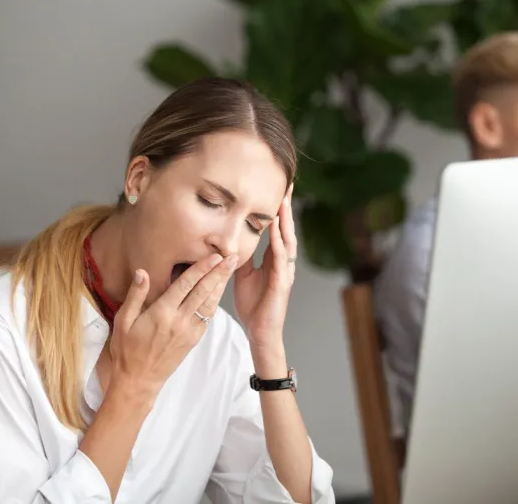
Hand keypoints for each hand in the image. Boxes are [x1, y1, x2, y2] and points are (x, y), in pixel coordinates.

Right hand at [110, 253, 237, 396]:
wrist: (139, 380)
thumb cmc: (127, 349)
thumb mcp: (123, 321)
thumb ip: (135, 295)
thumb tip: (143, 272)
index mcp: (162, 313)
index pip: (186, 285)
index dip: (201, 268)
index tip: (214, 256)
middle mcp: (179, 321)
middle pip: (204, 292)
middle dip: (219, 273)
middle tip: (232, 257)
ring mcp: (189, 331)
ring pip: (210, 304)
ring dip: (221, 285)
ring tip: (230, 269)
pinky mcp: (193, 340)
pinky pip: (207, 318)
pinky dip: (215, 302)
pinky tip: (219, 291)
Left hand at [234, 184, 296, 350]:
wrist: (259, 332)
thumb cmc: (253, 305)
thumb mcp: (242, 275)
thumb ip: (240, 256)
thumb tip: (229, 240)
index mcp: (274, 259)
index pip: (277, 229)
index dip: (278, 209)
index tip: (278, 188)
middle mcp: (283, 263)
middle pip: (287, 229)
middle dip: (286, 207)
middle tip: (288, 185)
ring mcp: (284, 272)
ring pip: (287, 241)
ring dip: (285, 221)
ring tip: (284, 201)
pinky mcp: (281, 284)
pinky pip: (281, 261)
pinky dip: (279, 245)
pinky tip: (277, 232)